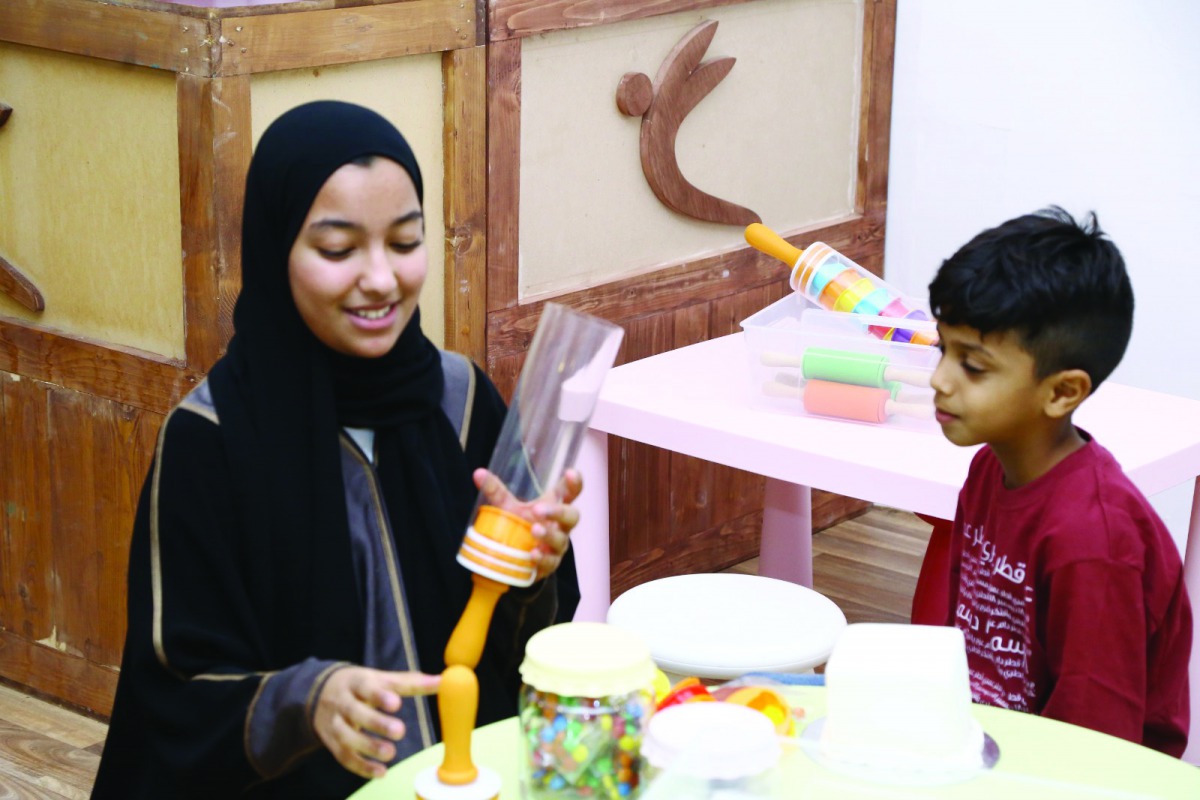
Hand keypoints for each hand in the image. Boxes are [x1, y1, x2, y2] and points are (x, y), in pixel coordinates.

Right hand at [312, 666, 439, 778]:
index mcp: (356, 681)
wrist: (320, 692)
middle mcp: (342, 702)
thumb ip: (409, 682)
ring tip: (391, 753)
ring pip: (346, 736)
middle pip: (354, 712)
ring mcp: (334, 723)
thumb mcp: (380, 678)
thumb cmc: (361, 686)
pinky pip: (343, 757)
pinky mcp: (332, 743)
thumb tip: (443, 680)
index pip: (366, 686)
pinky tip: (381, 772)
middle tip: (399, 731)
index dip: (380, 696)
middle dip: (376, 723)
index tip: (396, 703)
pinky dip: (361, 767)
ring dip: (368, 747)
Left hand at [473, 467, 582, 580]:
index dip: (574, 482)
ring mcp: (558, 545)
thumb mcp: (509, 506)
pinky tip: (533, 554)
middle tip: (539, 510)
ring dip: (548, 535)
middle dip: (558, 512)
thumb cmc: (521, 525)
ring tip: (534, 530)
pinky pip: (551, 561)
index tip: (570, 473)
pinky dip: (542, 558)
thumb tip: (477, 473)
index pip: (571, 492)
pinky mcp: (550, 564)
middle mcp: (562, 525)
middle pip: (572, 516)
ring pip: (560, 539)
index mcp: (555, 506)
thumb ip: (497, 491)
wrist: (519, 559)